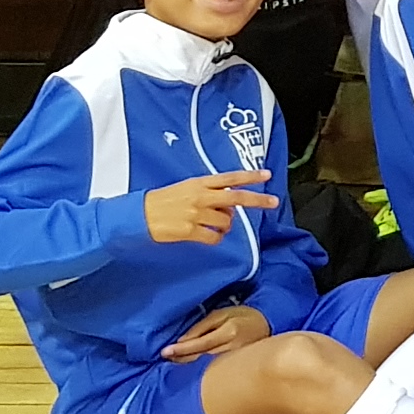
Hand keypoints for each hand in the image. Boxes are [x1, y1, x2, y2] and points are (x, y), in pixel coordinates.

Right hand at [143, 171, 278, 245]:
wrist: (140, 214)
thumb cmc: (164, 201)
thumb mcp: (187, 188)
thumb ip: (208, 192)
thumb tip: (229, 205)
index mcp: (199, 183)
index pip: (230, 178)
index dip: (250, 176)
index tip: (267, 175)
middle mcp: (201, 196)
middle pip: (236, 198)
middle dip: (258, 200)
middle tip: (273, 202)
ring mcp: (196, 213)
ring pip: (226, 221)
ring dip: (225, 226)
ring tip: (213, 225)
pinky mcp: (191, 230)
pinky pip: (214, 237)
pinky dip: (215, 238)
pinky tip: (207, 235)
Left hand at [162, 303, 272, 362]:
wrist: (269, 327)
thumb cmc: (244, 316)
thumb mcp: (223, 313)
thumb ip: (203, 327)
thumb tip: (182, 341)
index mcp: (229, 332)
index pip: (200, 344)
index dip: (181, 349)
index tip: (165, 352)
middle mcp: (232, 349)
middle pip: (201, 359)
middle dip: (181, 360)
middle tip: (165, 359)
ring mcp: (236, 361)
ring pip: (207, 367)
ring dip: (188, 367)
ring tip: (173, 364)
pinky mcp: (237, 369)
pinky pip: (215, 371)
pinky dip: (200, 370)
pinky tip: (190, 370)